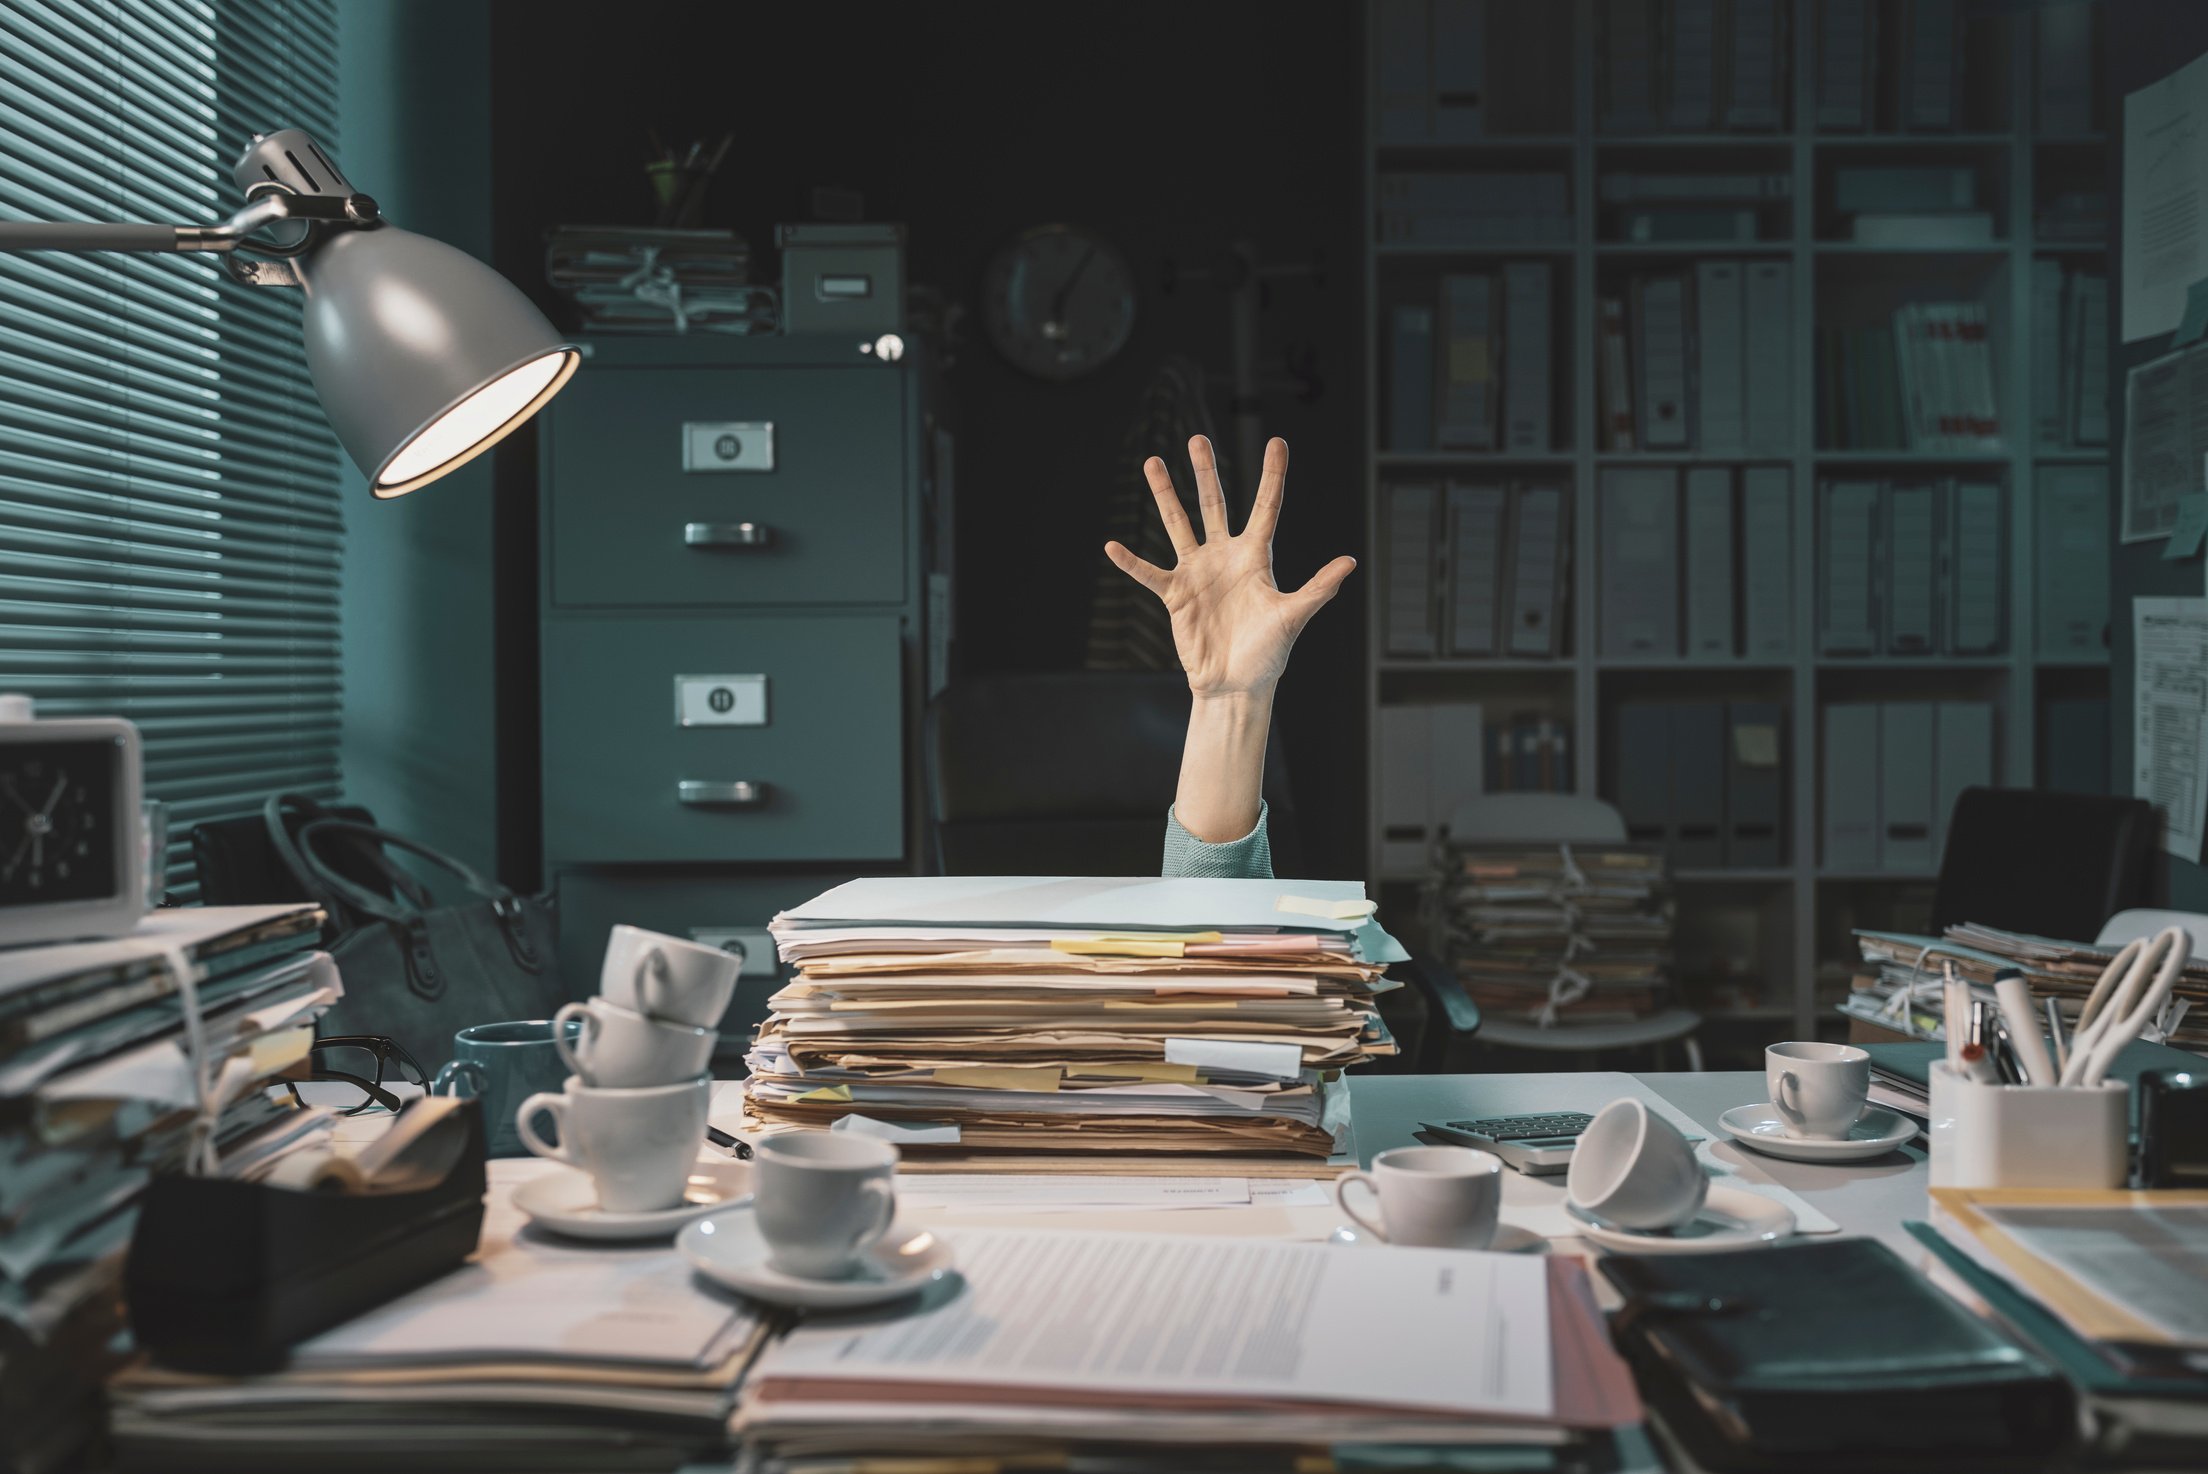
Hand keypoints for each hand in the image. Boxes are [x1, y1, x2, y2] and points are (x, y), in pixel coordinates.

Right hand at [1105, 435, 1355, 695]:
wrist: (1237, 684)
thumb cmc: (1269, 653)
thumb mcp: (1293, 616)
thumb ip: (1317, 588)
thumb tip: (1349, 562)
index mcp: (1256, 557)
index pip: (1267, 508)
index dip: (1272, 475)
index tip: (1277, 442)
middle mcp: (1225, 557)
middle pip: (1213, 504)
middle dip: (1205, 472)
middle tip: (1197, 439)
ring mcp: (1197, 573)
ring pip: (1178, 524)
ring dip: (1165, 495)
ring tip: (1152, 462)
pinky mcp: (1176, 594)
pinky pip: (1149, 573)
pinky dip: (1131, 562)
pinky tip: (1112, 546)